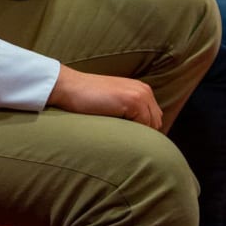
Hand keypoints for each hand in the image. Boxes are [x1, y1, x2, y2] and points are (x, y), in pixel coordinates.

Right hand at [47, 65, 163, 129]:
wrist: (69, 87)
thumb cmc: (86, 98)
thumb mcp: (114, 102)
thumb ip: (128, 111)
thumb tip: (142, 135)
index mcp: (142, 89)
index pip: (155, 119)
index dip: (144, 132)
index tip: (129, 139)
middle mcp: (144, 90)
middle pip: (156, 124)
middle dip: (143, 134)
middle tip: (123, 139)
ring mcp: (140, 95)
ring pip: (151, 127)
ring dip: (137, 135)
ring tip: (118, 135)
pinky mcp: (132, 102)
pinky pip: (142, 127)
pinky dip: (132, 133)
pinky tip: (116, 130)